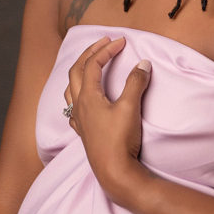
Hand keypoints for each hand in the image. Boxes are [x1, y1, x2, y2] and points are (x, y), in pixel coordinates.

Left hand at [64, 36, 151, 203]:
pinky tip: (83, 99)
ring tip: (90, 65)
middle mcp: (78, 106)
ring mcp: (79, 120)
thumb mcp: (130, 107)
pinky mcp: (83, 132)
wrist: (114, 172)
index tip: (122, 42)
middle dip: (89, 54)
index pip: (92, 64)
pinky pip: (73, 107)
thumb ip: (135, 83)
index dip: (106, 50)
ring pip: (71, 88)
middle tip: (104, 43)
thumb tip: (143, 64)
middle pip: (76, 71)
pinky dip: (77, 94)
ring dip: (79, 72)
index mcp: (87, 97)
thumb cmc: (120, 140)